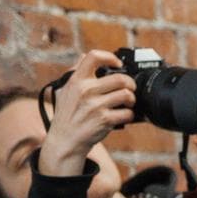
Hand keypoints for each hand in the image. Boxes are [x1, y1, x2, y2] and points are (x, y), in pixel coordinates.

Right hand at [36, 50, 134, 177]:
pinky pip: (127, 113)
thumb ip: (74, 73)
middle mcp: (85, 91)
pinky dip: (129, 115)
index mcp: (76, 80)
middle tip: (130, 88)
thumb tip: (83, 56)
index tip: (117, 64)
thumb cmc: (66, 115)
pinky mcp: (104, 120)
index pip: (93, 57)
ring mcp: (95, 106)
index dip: (110, 57)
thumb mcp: (64, 91)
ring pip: (127, 95)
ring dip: (132, 100)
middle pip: (120, 78)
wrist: (65, 141)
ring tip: (127, 103)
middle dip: (130, 83)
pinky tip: (123, 116)